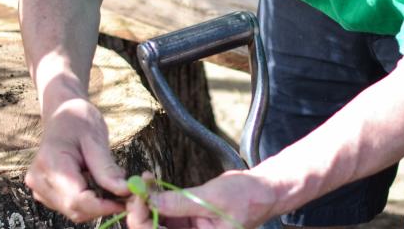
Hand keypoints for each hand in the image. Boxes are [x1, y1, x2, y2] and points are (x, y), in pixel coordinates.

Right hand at [25, 98, 130, 222]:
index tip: (126, 201)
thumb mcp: (95, 139)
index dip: (102, 206)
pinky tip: (97, 184)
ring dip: (97, 205)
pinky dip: (89, 202)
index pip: (76, 198)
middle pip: (74, 209)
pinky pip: (71, 207)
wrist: (62, 115)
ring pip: (74, 211)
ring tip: (111, 184)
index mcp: (51, 163)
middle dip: (102, 206)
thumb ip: (107, 168)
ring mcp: (40, 188)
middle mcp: (40, 180)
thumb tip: (125, 190)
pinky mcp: (46, 193)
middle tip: (126, 195)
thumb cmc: (78, 121)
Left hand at [125, 171, 278, 228]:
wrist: (265, 191)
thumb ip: (182, 203)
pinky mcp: (188, 221)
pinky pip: (166, 213)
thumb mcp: (213, 199)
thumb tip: (151, 202)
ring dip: (147, 203)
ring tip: (145, 180)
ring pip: (157, 222)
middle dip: (142, 211)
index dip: (143, 221)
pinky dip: (157, 198)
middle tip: (138, 186)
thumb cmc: (247, 197)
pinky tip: (152, 183)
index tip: (138, 198)